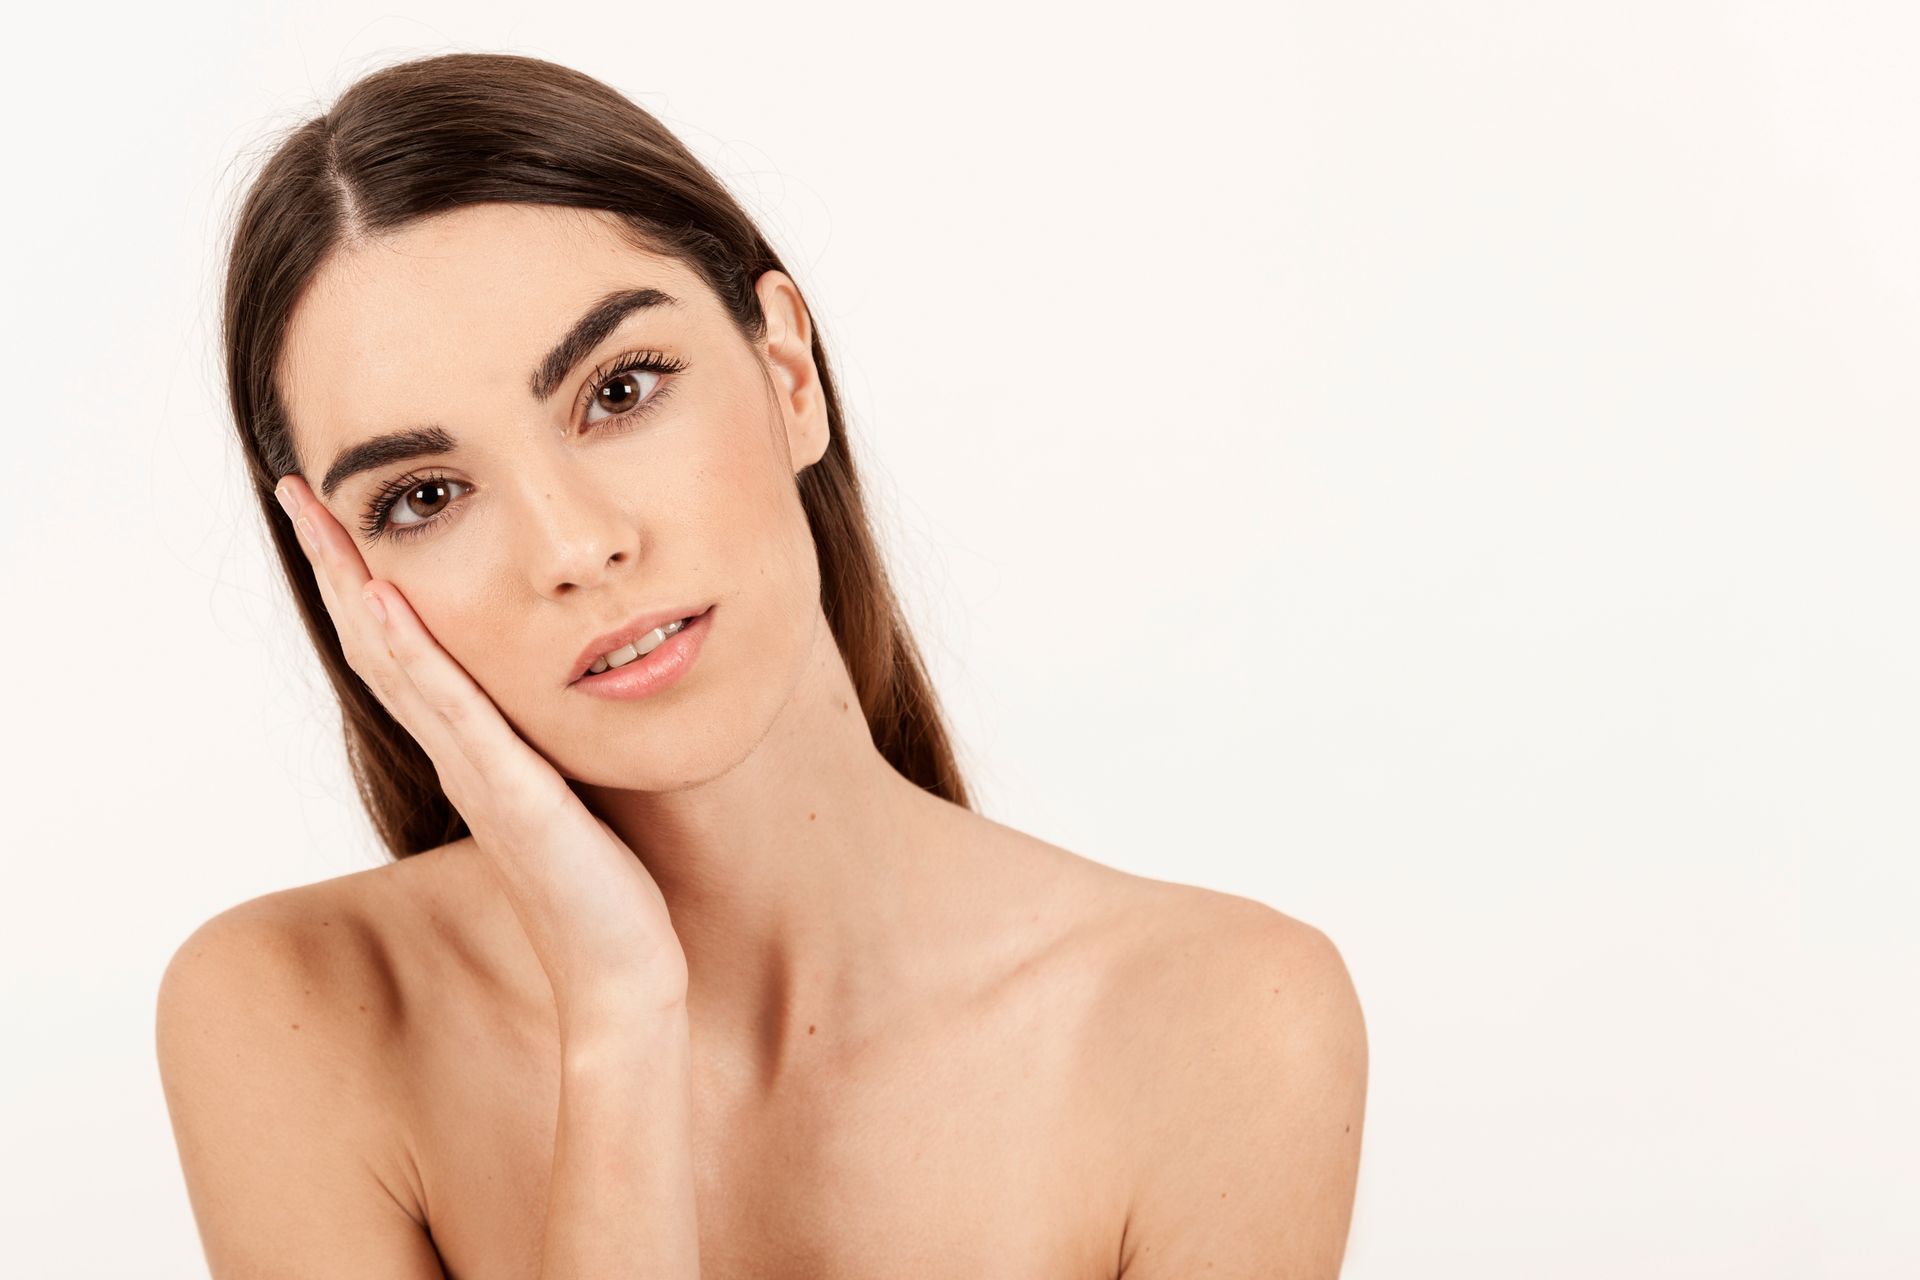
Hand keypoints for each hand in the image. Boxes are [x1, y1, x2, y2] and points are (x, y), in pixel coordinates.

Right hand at [273, 475, 688, 1034]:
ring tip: (315, 512)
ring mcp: (477, 774)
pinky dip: (414, 653)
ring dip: (353, 582)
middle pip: (375, 641)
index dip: (360, 577)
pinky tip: (385, 598)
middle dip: (335, 559)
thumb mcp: (567, 790)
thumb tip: (550, 691)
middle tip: (293, 484)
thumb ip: (540, 744)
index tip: (332, 508)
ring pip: (396, 663)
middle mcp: (458, 755)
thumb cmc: (602, 887)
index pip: (399, 648)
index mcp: (472, 749)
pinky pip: (454, 713)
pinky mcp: (512, 798)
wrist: (620, 971)